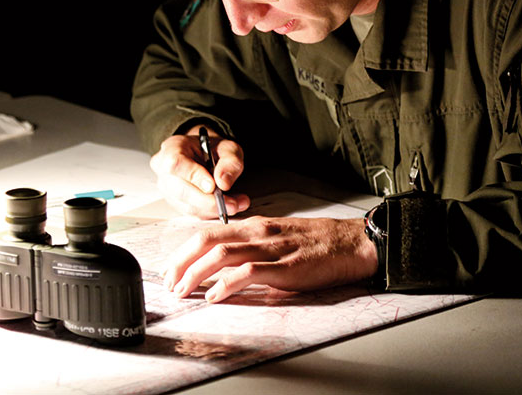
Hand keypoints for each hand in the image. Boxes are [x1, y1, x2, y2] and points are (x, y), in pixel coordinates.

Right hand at [149, 125, 249, 218]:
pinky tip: (229, 206)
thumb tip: (223, 183)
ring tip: (237, 204)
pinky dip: (213, 212)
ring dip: (214, 209)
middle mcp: (163, 170)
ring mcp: (167, 189)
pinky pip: (193, 213)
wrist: (203, 154)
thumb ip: (230, 161)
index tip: (212, 186)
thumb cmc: (212, 149)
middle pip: (180, 190)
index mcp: (172, 148)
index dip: (193, 177)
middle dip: (208, 201)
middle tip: (232, 203)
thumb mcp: (227, 147)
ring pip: (187, 206)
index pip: (175, 164)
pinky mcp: (176, 204)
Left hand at [163, 216, 378, 302]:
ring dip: (196, 274)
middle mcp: (257, 233)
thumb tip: (224, 261)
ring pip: (222, 255)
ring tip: (183, 291)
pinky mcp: (285, 268)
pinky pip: (249, 273)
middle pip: (206, 240)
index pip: (208, 232)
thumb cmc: (317, 242)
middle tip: (169, 282)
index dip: (184, 250)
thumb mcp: (277, 236)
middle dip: (181, 261)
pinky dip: (226, 284)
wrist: (352, 243)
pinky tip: (214, 296)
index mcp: (254, 226)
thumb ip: (252, 245)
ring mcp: (271, 249)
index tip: (171, 268)